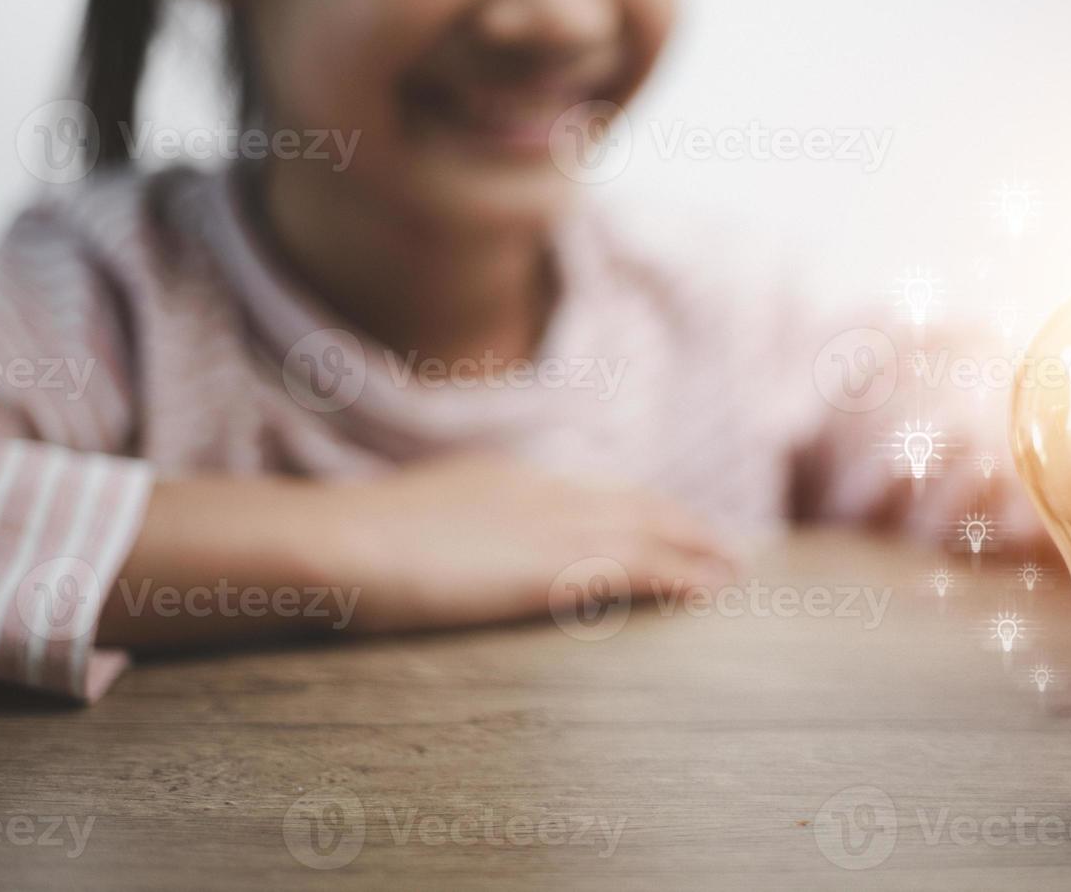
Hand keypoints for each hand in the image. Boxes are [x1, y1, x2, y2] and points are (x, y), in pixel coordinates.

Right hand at [337, 451, 742, 632]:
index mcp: (499, 479)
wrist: (338, 540)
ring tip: (732, 569)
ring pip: (648, 530)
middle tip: (718, 542)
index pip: (583, 490)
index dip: (628, 505)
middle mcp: (537, 491)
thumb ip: (429, 537)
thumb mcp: (398, 530)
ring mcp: (550, 524)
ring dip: (696, 548)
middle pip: (629, 502)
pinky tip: (707, 589)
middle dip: (678, 521)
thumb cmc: (344, 544)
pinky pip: (640, 566)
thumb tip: (422, 555)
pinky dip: (680, 575)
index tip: (658, 516)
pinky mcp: (558, 565)